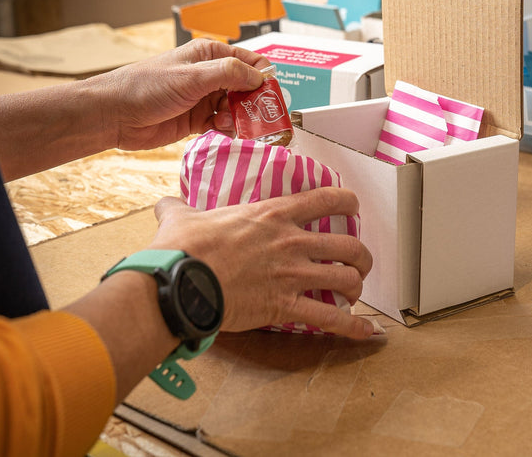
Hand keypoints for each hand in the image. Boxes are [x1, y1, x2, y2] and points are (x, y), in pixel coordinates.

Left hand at [92, 38, 269, 150]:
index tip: (273, 97)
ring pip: (237, 108)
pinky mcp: (197, 119)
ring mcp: (204, 98)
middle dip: (255, 103)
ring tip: (230, 124)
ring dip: (240, 118)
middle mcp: (210, 75)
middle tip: (259, 118)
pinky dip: (228, 129)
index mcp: (210, 55)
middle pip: (247, 88)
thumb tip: (261, 77)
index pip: (251, 62)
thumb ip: (229, 74)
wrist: (114, 115)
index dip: (265, 78)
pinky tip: (223, 132)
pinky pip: (224, 124)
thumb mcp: (192, 76)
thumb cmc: (146, 87)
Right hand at [152, 188, 374, 339]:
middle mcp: (292, 241)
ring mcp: (293, 274)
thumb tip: (165, 204)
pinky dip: (353, 327)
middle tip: (357, 262)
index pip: (327, 198)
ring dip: (357, 286)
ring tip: (355, 292)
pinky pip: (331, 318)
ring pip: (347, 278)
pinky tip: (366, 332)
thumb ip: (180, 208)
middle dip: (360, 255)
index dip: (348, 201)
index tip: (353, 207)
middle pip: (349, 244)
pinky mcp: (286, 306)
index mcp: (274, 214)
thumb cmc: (184, 248)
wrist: (180, 282)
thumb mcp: (182, 218)